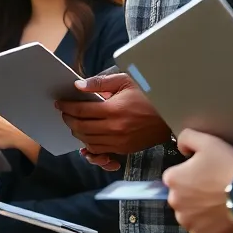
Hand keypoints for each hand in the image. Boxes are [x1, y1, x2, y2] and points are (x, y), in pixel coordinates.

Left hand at [56, 73, 171, 155]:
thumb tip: (78, 86)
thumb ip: (100, 83)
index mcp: (113, 110)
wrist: (172, 114)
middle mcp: (114, 129)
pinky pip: (101, 150)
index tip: (60, 103)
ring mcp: (120, 142)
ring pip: (88, 142)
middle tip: (64, 113)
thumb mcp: (126, 81)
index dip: (67, 107)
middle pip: (81, 128)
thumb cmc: (149, 94)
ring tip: (73, 123)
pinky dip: (90, 145)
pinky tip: (86, 136)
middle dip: (68, 120)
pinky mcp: (125, 149)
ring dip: (77, 133)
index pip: (81, 111)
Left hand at [163, 129, 232, 232]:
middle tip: (215, 188)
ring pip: (190, 214)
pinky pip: (200, 229)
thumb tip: (181, 148)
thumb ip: (187, 137)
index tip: (207, 174)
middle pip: (181, 196)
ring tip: (219, 202)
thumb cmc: (227, 167)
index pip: (176, 176)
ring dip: (200, 210)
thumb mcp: (207, 141)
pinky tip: (221, 216)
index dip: (192, 174)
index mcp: (172, 179)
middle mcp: (174, 202)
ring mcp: (186, 221)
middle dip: (193, 193)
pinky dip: (209, 225)